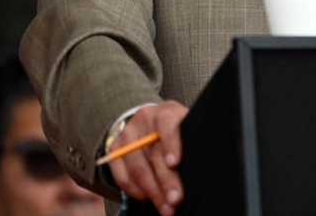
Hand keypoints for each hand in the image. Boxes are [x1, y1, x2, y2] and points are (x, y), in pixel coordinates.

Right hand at [109, 100, 188, 215]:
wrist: (152, 122)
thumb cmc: (178, 130)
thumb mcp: (187, 128)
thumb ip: (190, 140)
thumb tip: (200, 167)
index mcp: (166, 110)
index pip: (167, 123)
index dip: (171, 143)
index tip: (175, 163)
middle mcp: (144, 119)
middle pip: (153, 152)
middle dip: (165, 180)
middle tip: (175, 200)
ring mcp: (127, 134)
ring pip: (138, 168)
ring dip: (152, 192)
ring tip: (166, 207)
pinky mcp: (115, 150)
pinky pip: (122, 176)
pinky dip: (137, 192)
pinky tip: (149, 199)